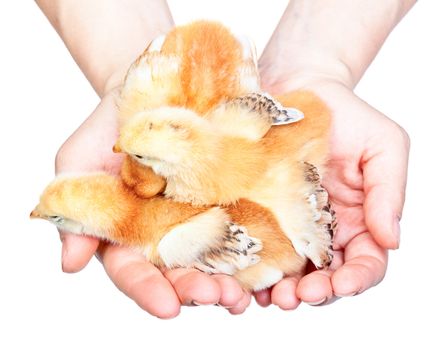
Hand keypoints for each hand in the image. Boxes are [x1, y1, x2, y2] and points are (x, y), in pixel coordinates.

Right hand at [56, 90, 250, 317]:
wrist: (150, 87)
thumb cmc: (108, 127)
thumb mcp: (79, 161)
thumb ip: (73, 210)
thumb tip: (71, 264)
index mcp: (130, 234)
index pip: (135, 272)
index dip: (149, 290)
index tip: (167, 307)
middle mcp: (168, 234)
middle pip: (182, 273)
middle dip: (197, 290)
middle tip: (216, 295)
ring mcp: (202, 216)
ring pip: (217, 257)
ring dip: (232, 278)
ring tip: (245, 290)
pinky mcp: (231, 195)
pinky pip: (247, 222)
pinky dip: (259, 245)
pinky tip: (275, 259)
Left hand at [254, 78, 408, 308]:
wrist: (300, 88)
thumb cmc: (347, 115)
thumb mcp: (384, 146)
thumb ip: (389, 193)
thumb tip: (392, 240)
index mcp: (359, 219)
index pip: (365, 262)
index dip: (357, 279)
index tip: (342, 283)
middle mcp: (325, 229)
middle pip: (325, 276)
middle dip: (317, 292)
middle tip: (299, 296)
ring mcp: (290, 223)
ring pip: (291, 270)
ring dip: (285, 289)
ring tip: (275, 295)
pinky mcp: (261, 211)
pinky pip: (259, 246)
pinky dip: (256, 269)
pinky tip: (248, 277)